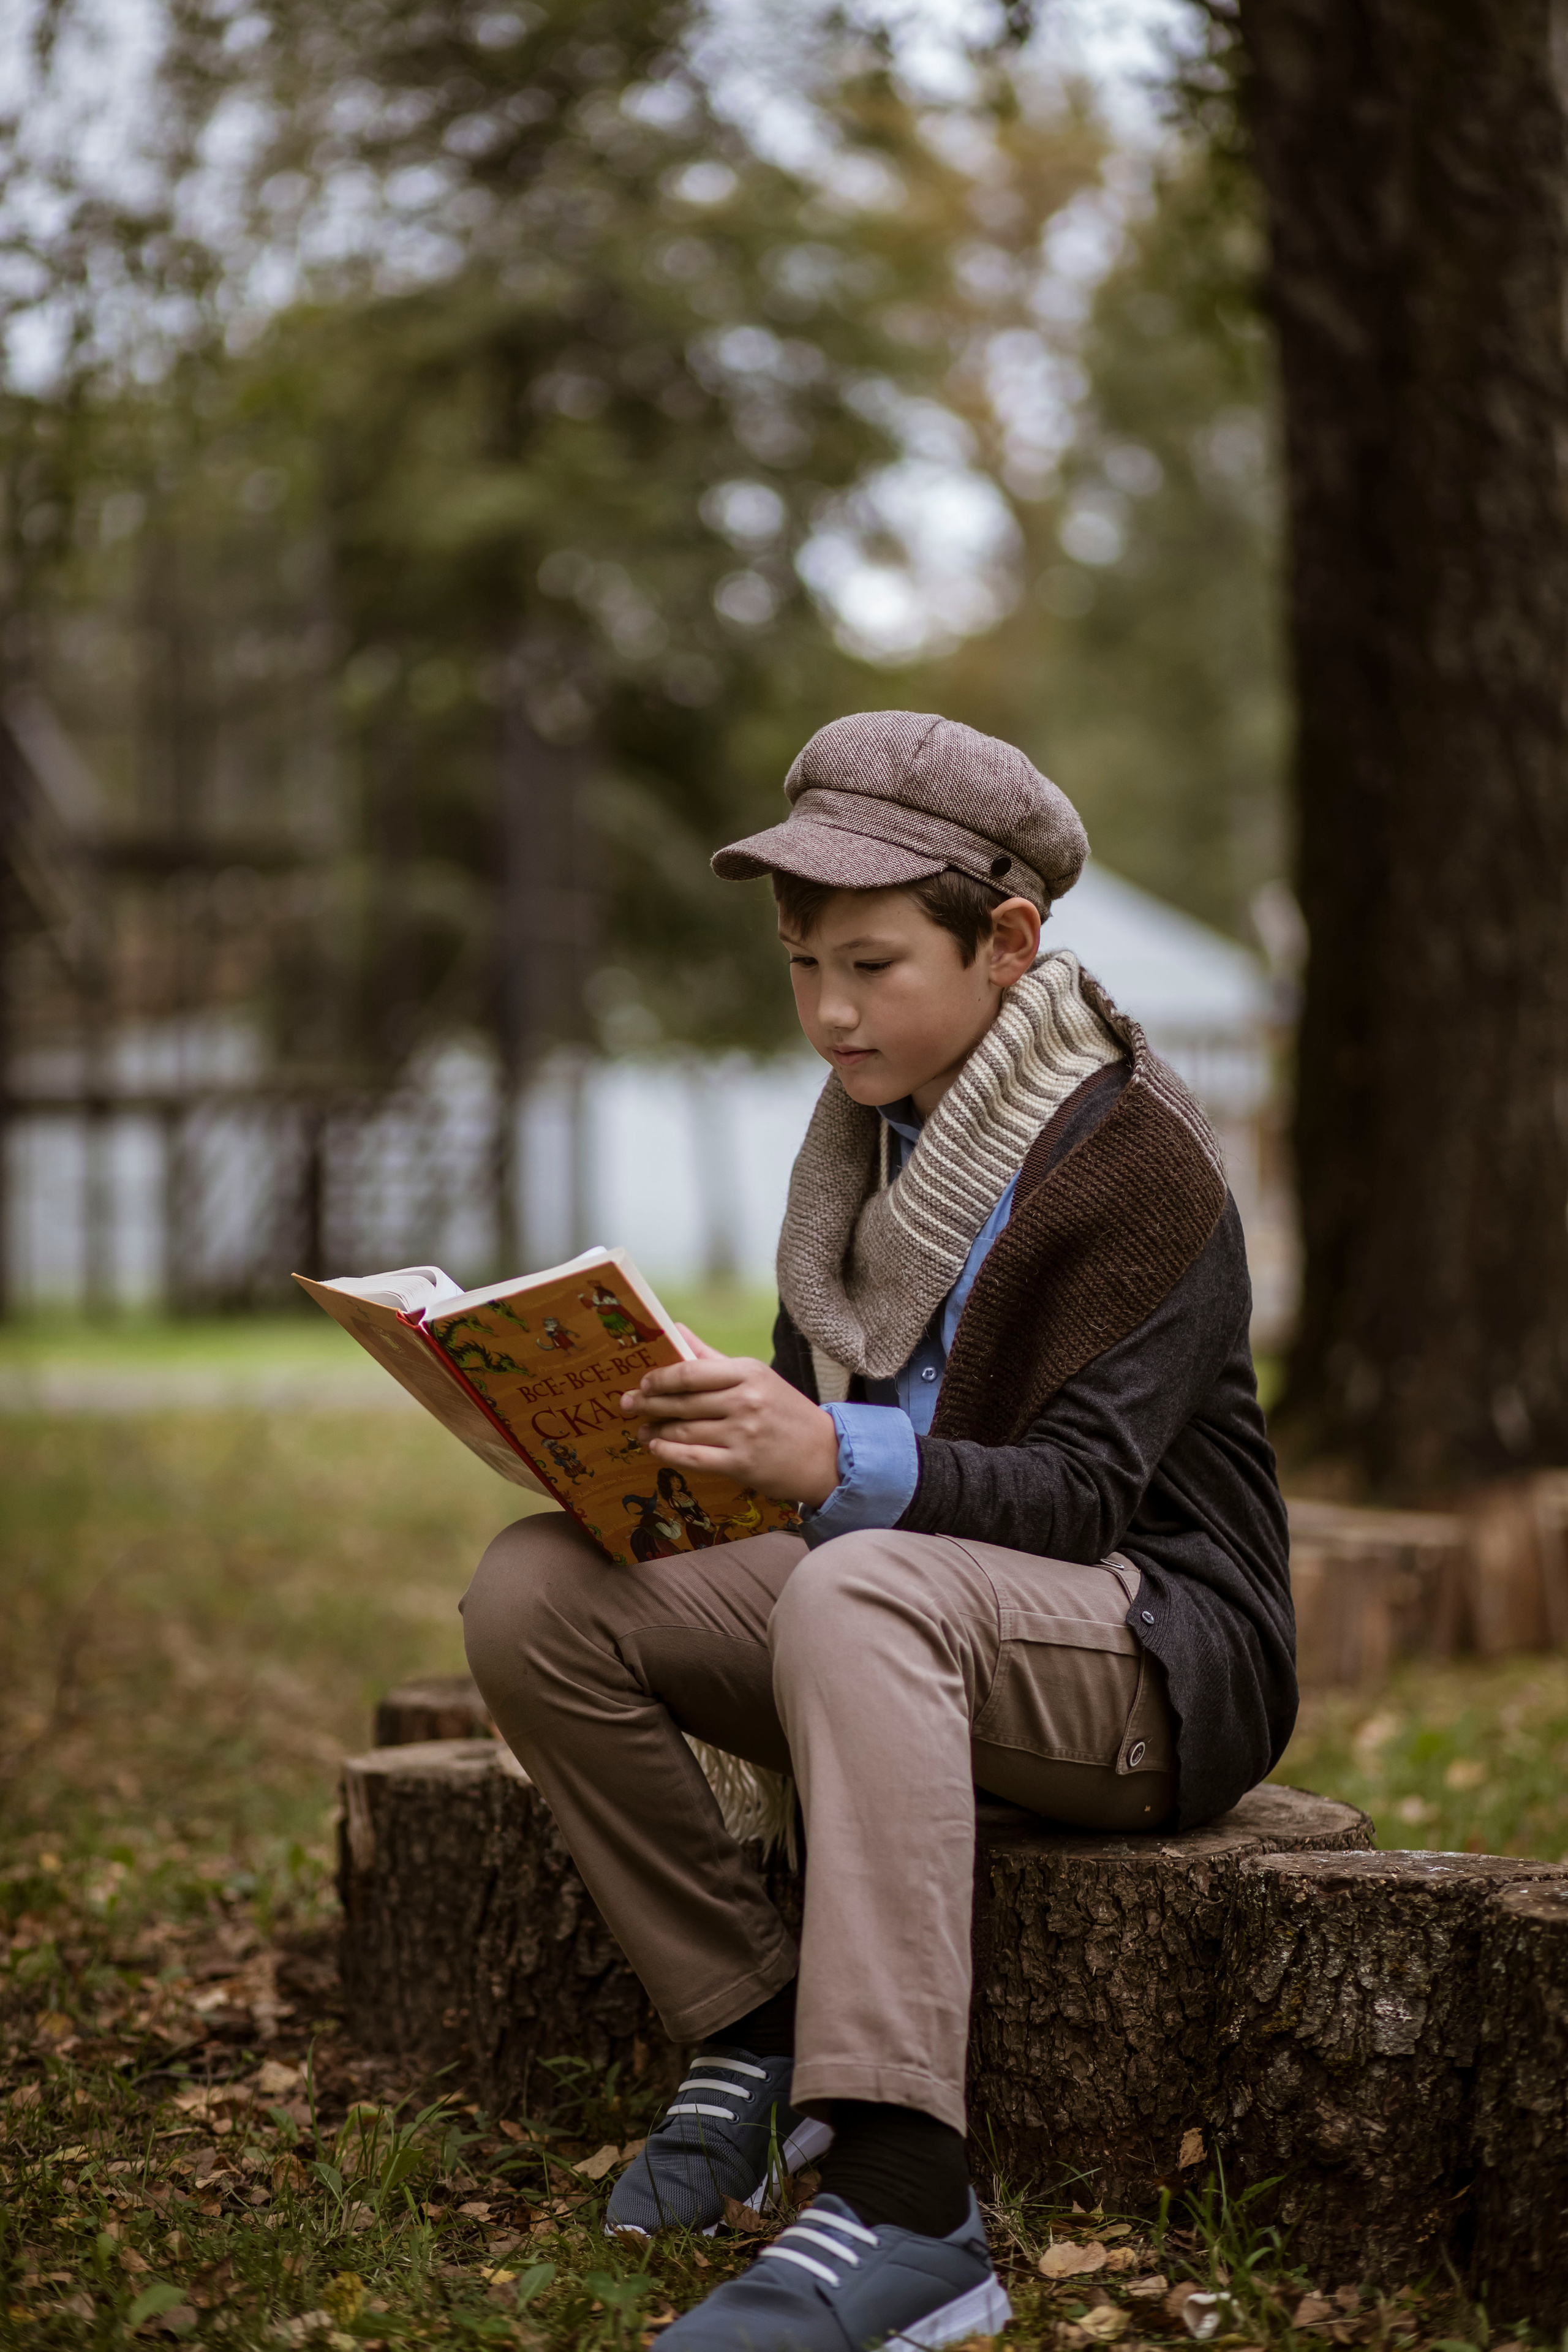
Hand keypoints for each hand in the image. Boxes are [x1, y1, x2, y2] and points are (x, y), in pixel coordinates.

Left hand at [620, 1328, 840, 1506]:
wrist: (825, 1455)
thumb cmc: (785, 1412)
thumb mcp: (756, 1377)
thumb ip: (712, 1357)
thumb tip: (674, 1329)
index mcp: (747, 1372)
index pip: (690, 1371)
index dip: (660, 1378)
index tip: (642, 1382)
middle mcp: (745, 1401)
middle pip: (681, 1401)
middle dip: (647, 1403)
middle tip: (626, 1405)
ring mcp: (743, 1433)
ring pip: (683, 1429)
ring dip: (655, 1429)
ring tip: (641, 1428)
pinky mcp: (741, 1464)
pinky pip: (693, 1457)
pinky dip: (668, 1452)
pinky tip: (656, 1448)